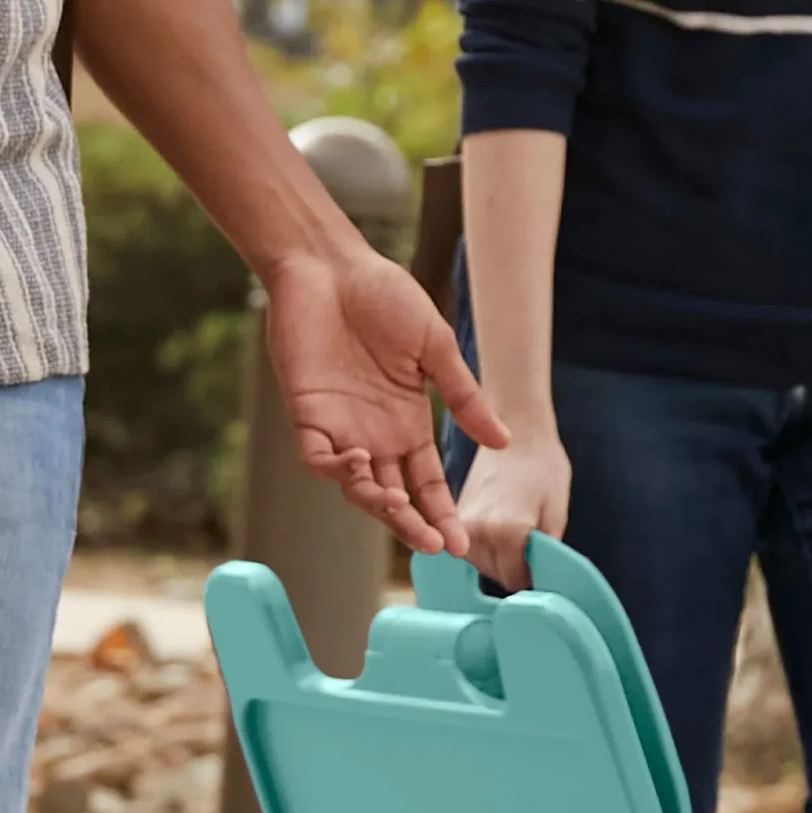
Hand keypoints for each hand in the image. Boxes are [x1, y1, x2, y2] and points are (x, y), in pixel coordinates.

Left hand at [262, 245, 505, 558]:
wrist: (332, 266)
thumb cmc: (385, 297)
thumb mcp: (435, 347)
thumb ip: (464, 396)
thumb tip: (504, 442)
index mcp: (410, 423)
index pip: (429, 483)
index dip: (443, 513)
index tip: (463, 546)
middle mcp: (377, 435)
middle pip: (397, 497)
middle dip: (414, 525)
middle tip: (435, 546)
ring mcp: (341, 427)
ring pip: (358, 487)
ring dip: (378, 504)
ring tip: (399, 507)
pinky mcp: (307, 414)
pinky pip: (319, 457)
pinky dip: (339, 469)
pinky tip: (361, 464)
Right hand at [455, 412, 570, 593]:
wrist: (516, 428)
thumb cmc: (543, 465)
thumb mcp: (558, 511)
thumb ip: (548, 553)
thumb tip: (545, 584)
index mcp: (506, 531)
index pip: (517, 580)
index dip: (535, 576)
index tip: (544, 562)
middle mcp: (476, 531)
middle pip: (497, 576)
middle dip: (517, 567)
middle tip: (533, 540)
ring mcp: (460, 524)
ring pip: (482, 566)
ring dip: (500, 559)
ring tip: (516, 529)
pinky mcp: (455, 517)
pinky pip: (471, 549)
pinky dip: (488, 547)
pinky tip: (501, 527)